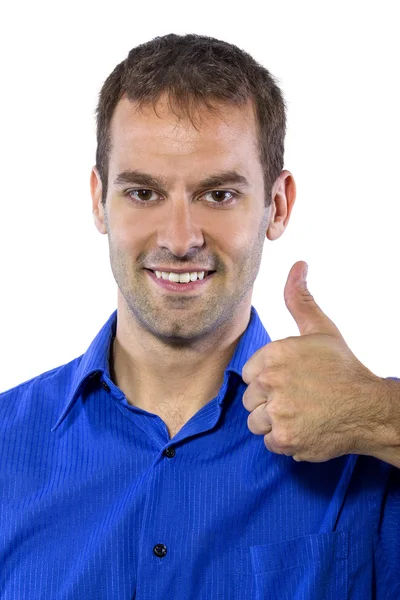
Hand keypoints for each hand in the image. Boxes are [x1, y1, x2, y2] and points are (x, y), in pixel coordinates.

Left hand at [242, 261, 384, 461]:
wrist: (368, 408)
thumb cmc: (342, 368)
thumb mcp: (320, 329)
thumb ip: (299, 300)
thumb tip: (297, 266)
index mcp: (273, 354)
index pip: (250, 374)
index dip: (268, 379)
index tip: (290, 381)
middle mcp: (270, 382)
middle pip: (250, 398)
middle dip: (269, 401)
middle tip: (298, 398)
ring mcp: (277, 412)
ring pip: (256, 421)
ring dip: (274, 422)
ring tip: (300, 413)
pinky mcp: (284, 439)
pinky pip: (269, 441)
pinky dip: (284, 440)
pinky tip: (304, 427)